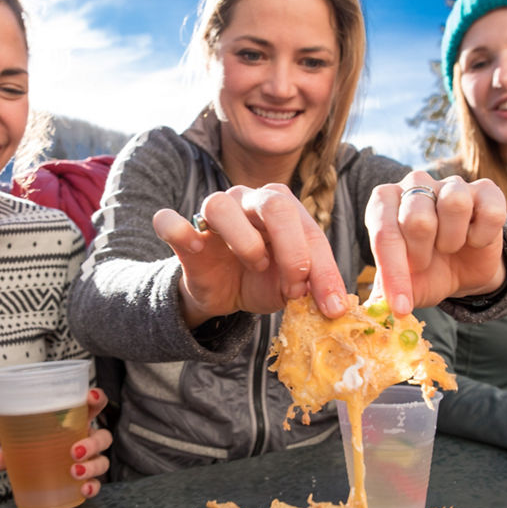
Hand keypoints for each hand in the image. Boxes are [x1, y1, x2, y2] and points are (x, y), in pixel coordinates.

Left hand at [0, 387, 111, 496]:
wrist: (36, 468)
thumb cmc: (34, 445)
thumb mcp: (20, 442)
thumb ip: (9, 448)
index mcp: (76, 421)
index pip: (94, 405)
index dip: (97, 398)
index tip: (90, 397)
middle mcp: (87, 438)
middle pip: (103, 436)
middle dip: (93, 442)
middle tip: (74, 451)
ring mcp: (90, 458)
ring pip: (103, 459)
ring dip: (92, 466)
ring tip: (74, 471)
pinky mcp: (87, 477)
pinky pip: (97, 482)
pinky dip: (93, 486)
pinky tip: (83, 489)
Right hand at [153, 184, 347, 327]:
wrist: (223, 293)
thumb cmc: (263, 280)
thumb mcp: (292, 287)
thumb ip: (313, 286)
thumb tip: (336, 306)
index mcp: (284, 208)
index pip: (310, 229)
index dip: (324, 270)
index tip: (330, 306)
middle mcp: (249, 200)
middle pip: (273, 202)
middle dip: (292, 249)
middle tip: (294, 287)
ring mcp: (213, 212)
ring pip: (219, 205)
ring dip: (243, 241)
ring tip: (253, 265)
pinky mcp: (183, 234)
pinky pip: (169, 221)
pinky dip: (178, 231)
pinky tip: (196, 247)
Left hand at [365, 172, 506, 314]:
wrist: (463, 269)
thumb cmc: (425, 271)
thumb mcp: (403, 286)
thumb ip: (385, 293)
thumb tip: (372, 311)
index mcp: (384, 202)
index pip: (384, 232)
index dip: (393, 273)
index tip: (402, 306)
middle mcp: (414, 184)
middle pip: (418, 218)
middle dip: (422, 254)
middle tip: (425, 262)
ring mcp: (451, 184)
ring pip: (454, 204)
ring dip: (452, 239)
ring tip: (449, 247)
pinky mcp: (486, 189)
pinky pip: (490, 211)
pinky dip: (482, 236)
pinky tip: (474, 240)